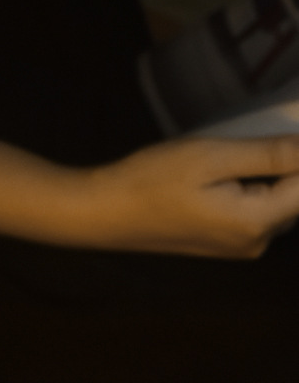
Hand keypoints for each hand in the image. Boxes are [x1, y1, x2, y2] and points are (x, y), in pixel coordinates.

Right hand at [81, 135, 298, 257]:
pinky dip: (255, 185)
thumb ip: (270, 155)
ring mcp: (240, 246)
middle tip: (252, 136)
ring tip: (238, 148)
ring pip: (278, 202)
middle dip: (289, 163)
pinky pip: (257, 210)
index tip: (274, 137)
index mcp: (257, 223)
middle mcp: (256, 242)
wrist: (104, 213)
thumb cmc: (151, 179)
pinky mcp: (224, 243)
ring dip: (272, 174)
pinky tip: (230, 167)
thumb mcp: (211, 157)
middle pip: (296, 196)